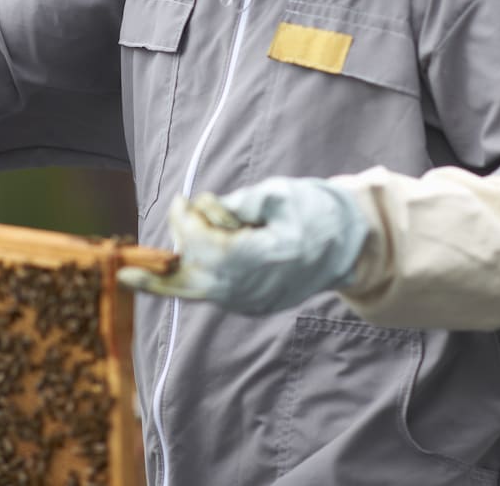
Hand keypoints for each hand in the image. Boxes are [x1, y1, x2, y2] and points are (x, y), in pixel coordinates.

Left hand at [117, 176, 370, 315]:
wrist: (351, 245)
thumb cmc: (316, 212)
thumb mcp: (279, 194)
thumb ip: (238, 204)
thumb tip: (202, 211)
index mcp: (261, 260)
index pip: (206, 246)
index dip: (187, 221)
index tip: (183, 199)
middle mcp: (251, 289)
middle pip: (187, 284)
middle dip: (159, 268)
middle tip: (149, 245)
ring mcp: (250, 302)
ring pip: (196, 290)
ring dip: (181, 261)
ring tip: (199, 226)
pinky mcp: (249, 305)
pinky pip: (210, 291)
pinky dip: (196, 270)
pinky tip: (200, 246)